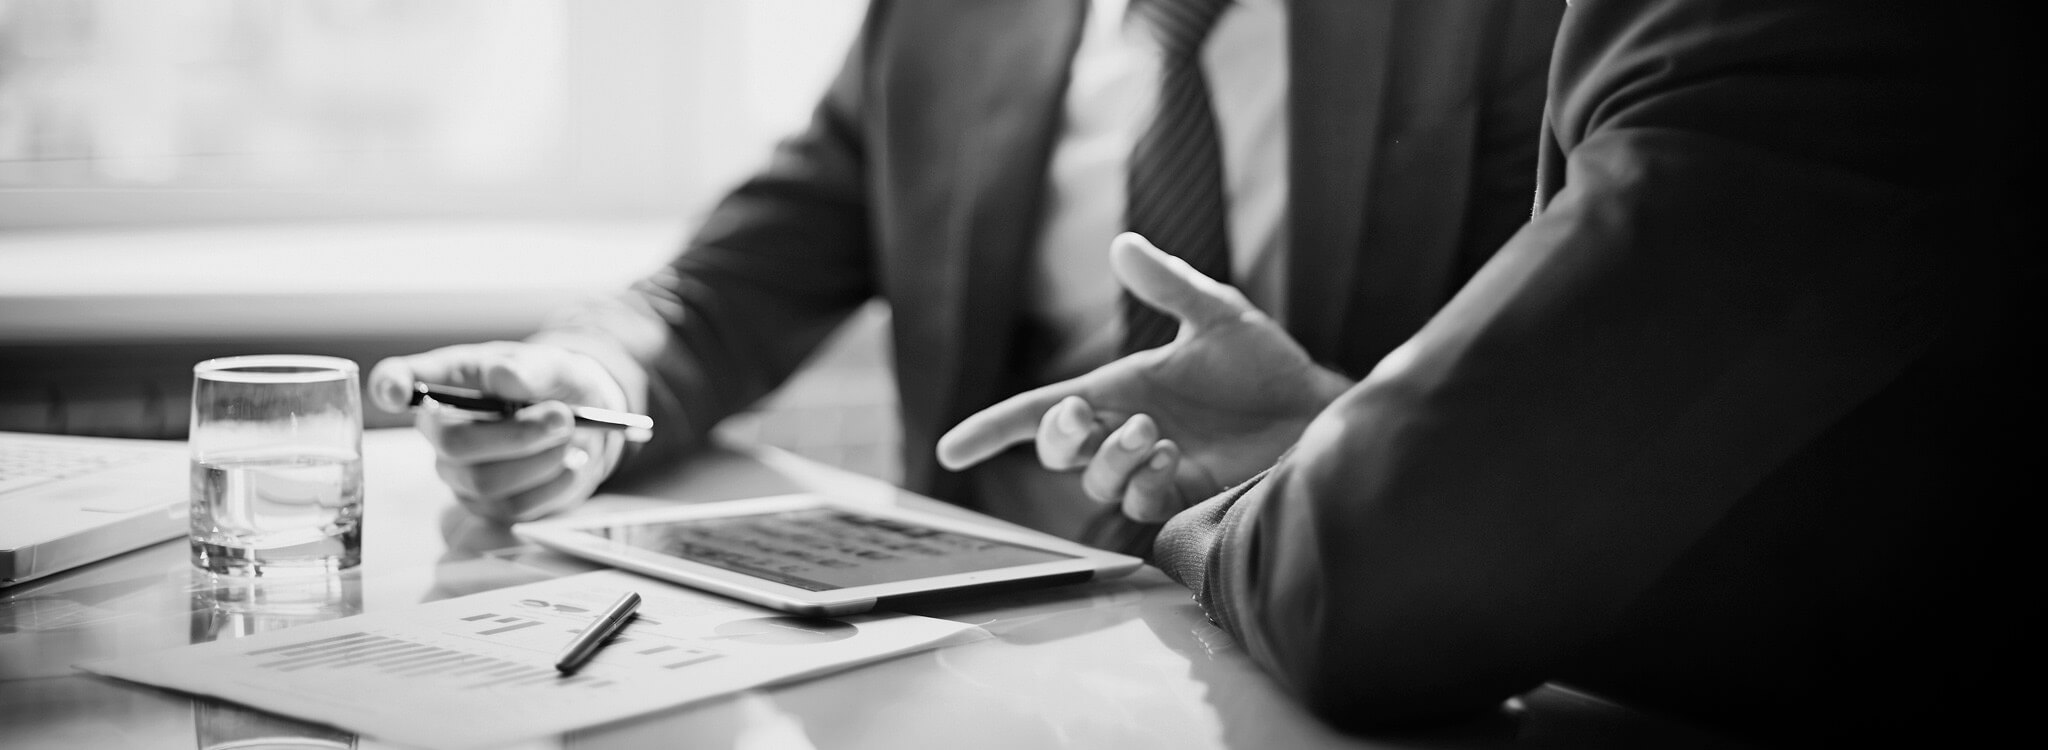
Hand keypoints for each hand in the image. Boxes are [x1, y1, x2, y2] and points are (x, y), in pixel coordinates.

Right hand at [367, 341, 631, 522]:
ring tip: (568, 438)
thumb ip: (531, 369)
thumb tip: (502, 375)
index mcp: (447, 380)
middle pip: (455, 444)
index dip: (389, 386)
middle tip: (562, 417)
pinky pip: (514, 508)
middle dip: (517, 434)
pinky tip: (568, 464)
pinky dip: (552, 486)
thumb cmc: (555, 384)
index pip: (396, 380)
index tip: (395, 392)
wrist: (588, 423)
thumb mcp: (553, 365)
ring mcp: (459, 472)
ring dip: (540, 460)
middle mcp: (441, 429)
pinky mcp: (487, 507)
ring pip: (487, 482)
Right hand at [936, 233, 1352, 521]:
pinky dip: (1143, 482)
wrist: (1317, 412)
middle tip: (1084, 415)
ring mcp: (1152, 469)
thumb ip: (1169, 284)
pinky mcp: (1183, 499)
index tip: (949, 451)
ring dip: (1111, 457)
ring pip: (1094, 481)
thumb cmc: (1267, 365)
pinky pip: (1138, 504)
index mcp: (1118, 389)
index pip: (1040, 411)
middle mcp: (1125, 432)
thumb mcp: (1217, 314)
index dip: (992, 429)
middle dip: (1056, 436)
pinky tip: (1172, 458)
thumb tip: (1121, 244)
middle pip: (1056, 448)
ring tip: (1154, 434)